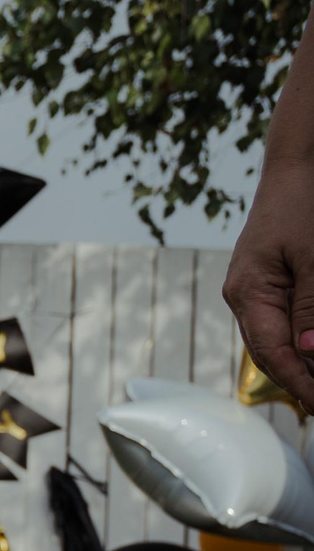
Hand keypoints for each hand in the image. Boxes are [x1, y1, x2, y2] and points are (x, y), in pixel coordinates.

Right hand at [224, 160, 313, 409]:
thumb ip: (312, 309)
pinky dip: (297, 342)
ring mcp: (253, 290)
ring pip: (273, 341)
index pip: (272, 352)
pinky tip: (309, 353)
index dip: (299, 383)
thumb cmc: (305, 206)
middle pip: (268, 353)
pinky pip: (280, 322)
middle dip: (298, 382)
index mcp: (246, 292)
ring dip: (298, 365)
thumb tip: (309, 356)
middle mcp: (243, 296)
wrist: (297, 167)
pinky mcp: (268, 282)